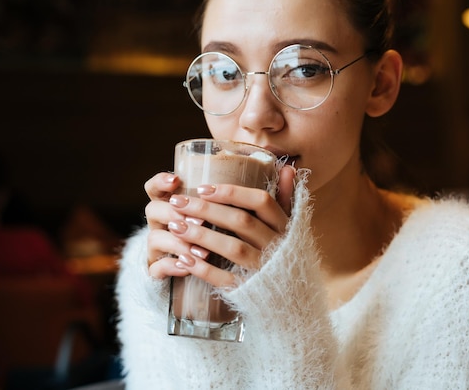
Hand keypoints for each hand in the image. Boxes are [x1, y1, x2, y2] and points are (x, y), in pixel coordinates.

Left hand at [145, 166, 295, 286]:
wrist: (293, 301)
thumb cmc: (285, 255)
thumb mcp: (292, 227)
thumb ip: (286, 198)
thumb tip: (286, 168)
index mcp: (285, 226)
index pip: (262, 201)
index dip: (232, 193)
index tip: (203, 188)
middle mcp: (277, 246)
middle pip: (241, 221)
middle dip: (206, 210)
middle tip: (177, 202)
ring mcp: (265, 269)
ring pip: (233, 248)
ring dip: (201, 236)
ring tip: (175, 226)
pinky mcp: (252, 290)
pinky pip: (226, 279)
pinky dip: (204, 269)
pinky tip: (183, 259)